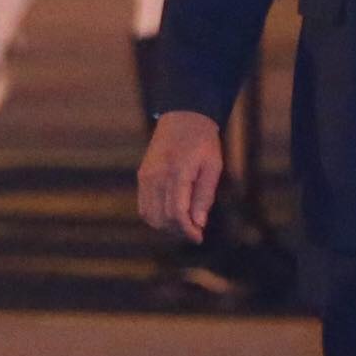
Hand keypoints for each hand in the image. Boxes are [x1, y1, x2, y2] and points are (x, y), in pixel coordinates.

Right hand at [137, 108, 226, 242]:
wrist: (184, 117)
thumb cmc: (203, 142)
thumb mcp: (213, 166)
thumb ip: (205, 196)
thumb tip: (199, 223)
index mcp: (178, 173)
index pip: (177, 213)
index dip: (188, 231)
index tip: (199, 238)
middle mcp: (158, 176)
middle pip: (162, 218)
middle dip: (178, 231)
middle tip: (195, 231)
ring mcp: (147, 176)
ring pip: (149, 215)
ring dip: (166, 226)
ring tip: (183, 223)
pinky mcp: (142, 175)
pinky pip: (143, 205)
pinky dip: (155, 216)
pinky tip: (171, 214)